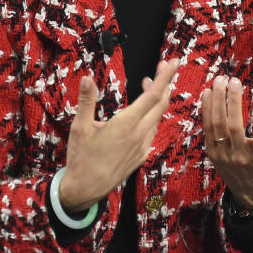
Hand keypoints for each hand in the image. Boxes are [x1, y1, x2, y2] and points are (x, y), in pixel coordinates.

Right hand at [58, 59, 178, 211]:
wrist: (86, 190)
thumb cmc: (81, 158)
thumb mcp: (80, 127)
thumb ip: (86, 101)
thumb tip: (87, 78)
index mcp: (126, 124)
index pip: (152, 95)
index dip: (165, 77)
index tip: (173, 62)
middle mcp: (139, 134)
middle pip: (160, 104)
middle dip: (165, 83)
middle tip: (162, 66)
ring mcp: (142, 146)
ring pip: (157, 117)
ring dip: (156, 100)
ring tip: (148, 84)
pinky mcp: (141, 155)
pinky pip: (152, 131)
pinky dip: (151, 116)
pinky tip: (141, 113)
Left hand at [202, 76, 252, 209]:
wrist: (249, 192)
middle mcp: (240, 156)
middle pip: (234, 127)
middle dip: (233, 102)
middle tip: (235, 80)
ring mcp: (224, 154)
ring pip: (218, 125)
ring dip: (218, 101)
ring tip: (220, 80)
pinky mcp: (212, 152)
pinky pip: (207, 129)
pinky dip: (206, 111)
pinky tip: (208, 93)